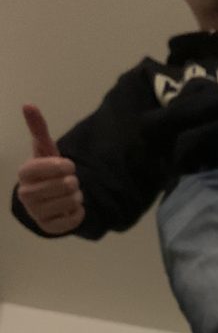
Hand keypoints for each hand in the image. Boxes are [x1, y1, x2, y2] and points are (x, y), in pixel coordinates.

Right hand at [17, 104, 84, 233]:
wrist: (50, 200)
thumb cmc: (48, 172)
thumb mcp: (45, 150)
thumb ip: (38, 129)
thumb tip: (28, 104)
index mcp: (24, 173)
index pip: (51, 166)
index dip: (64, 165)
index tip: (67, 165)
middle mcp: (25, 194)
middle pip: (64, 185)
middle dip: (73, 182)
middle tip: (69, 182)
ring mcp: (35, 213)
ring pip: (70, 201)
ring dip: (76, 197)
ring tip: (69, 195)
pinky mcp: (48, 228)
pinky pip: (73, 219)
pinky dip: (78, 212)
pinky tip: (69, 209)